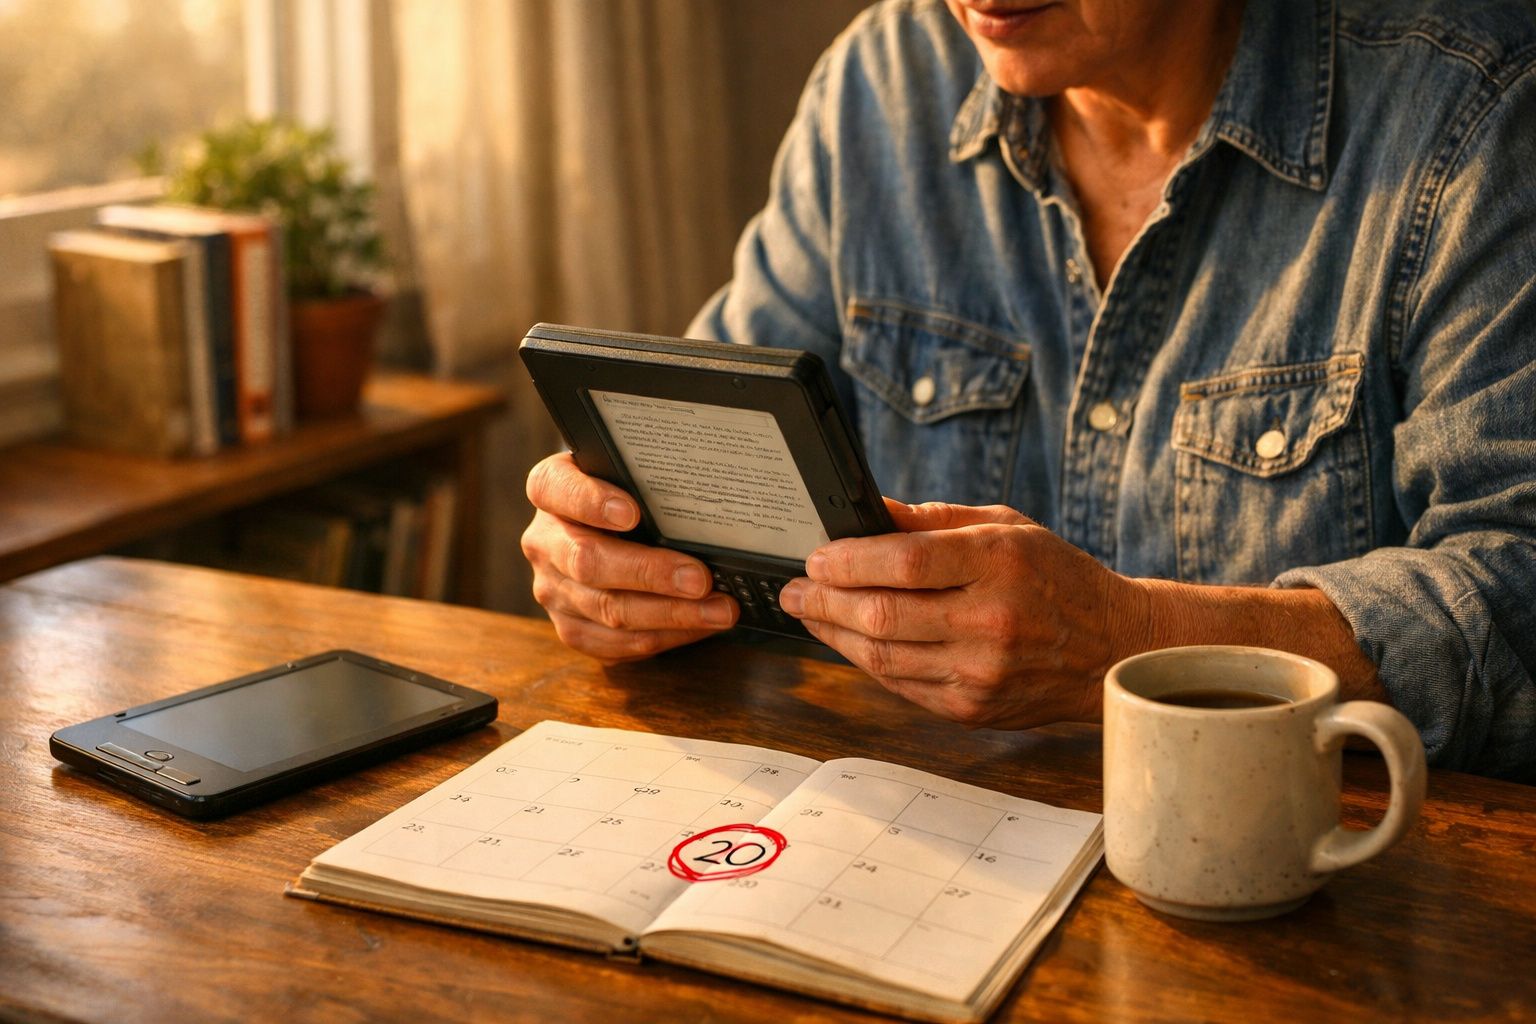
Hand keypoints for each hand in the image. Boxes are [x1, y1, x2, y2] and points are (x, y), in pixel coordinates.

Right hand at [521, 453, 737, 661]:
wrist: (608, 532)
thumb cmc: (630, 496)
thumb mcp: (630, 476)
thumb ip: (649, 482)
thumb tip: (706, 506)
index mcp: (551, 489)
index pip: (555, 487)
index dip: (589, 502)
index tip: (631, 513)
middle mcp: (543, 542)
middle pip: (587, 562)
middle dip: (650, 573)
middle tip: (699, 579)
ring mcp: (553, 590)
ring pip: (608, 611)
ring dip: (671, 614)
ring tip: (719, 610)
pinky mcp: (571, 629)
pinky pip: (616, 644)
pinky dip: (665, 637)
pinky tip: (700, 626)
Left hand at [777, 500, 1149, 728]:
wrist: (1112, 648)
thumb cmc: (1056, 577)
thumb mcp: (1005, 527)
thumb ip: (933, 520)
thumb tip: (868, 512)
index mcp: (999, 562)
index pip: (904, 562)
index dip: (847, 561)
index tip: (816, 557)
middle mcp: (990, 621)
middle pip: (882, 615)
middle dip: (823, 602)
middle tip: (795, 590)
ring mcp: (981, 672)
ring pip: (881, 658)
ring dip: (834, 635)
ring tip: (810, 614)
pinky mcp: (972, 709)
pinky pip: (900, 685)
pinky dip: (866, 662)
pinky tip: (850, 642)